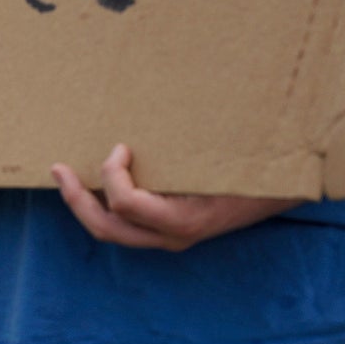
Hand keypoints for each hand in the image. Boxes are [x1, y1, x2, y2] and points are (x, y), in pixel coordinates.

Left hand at [50, 143, 301, 251]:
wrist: (286, 192)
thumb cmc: (257, 168)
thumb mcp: (229, 155)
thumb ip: (192, 144)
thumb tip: (175, 105)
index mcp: (185, 220)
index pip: (127, 204)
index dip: (113, 174)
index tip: (120, 146)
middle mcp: (173, 236)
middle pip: (107, 229)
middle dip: (76, 198)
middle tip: (58, 168)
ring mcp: (169, 238)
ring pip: (112, 232)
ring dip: (85, 204)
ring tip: (67, 177)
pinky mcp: (168, 231)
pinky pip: (126, 225)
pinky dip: (105, 205)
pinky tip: (95, 182)